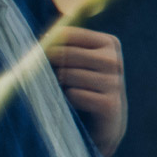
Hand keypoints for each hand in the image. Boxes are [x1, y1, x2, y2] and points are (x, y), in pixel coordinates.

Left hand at [49, 27, 125, 156]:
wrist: (105, 123)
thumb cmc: (83, 86)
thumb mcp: (76, 62)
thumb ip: (62, 46)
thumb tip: (44, 37)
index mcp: (109, 43)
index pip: (68, 34)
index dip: (48, 44)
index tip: (41, 54)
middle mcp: (114, 60)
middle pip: (67, 54)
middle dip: (53, 66)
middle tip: (52, 77)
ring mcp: (114, 82)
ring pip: (69, 75)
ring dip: (60, 85)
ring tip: (64, 91)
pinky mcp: (110, 104)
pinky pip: (74, 95)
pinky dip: (69, 100)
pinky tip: (75, 104)